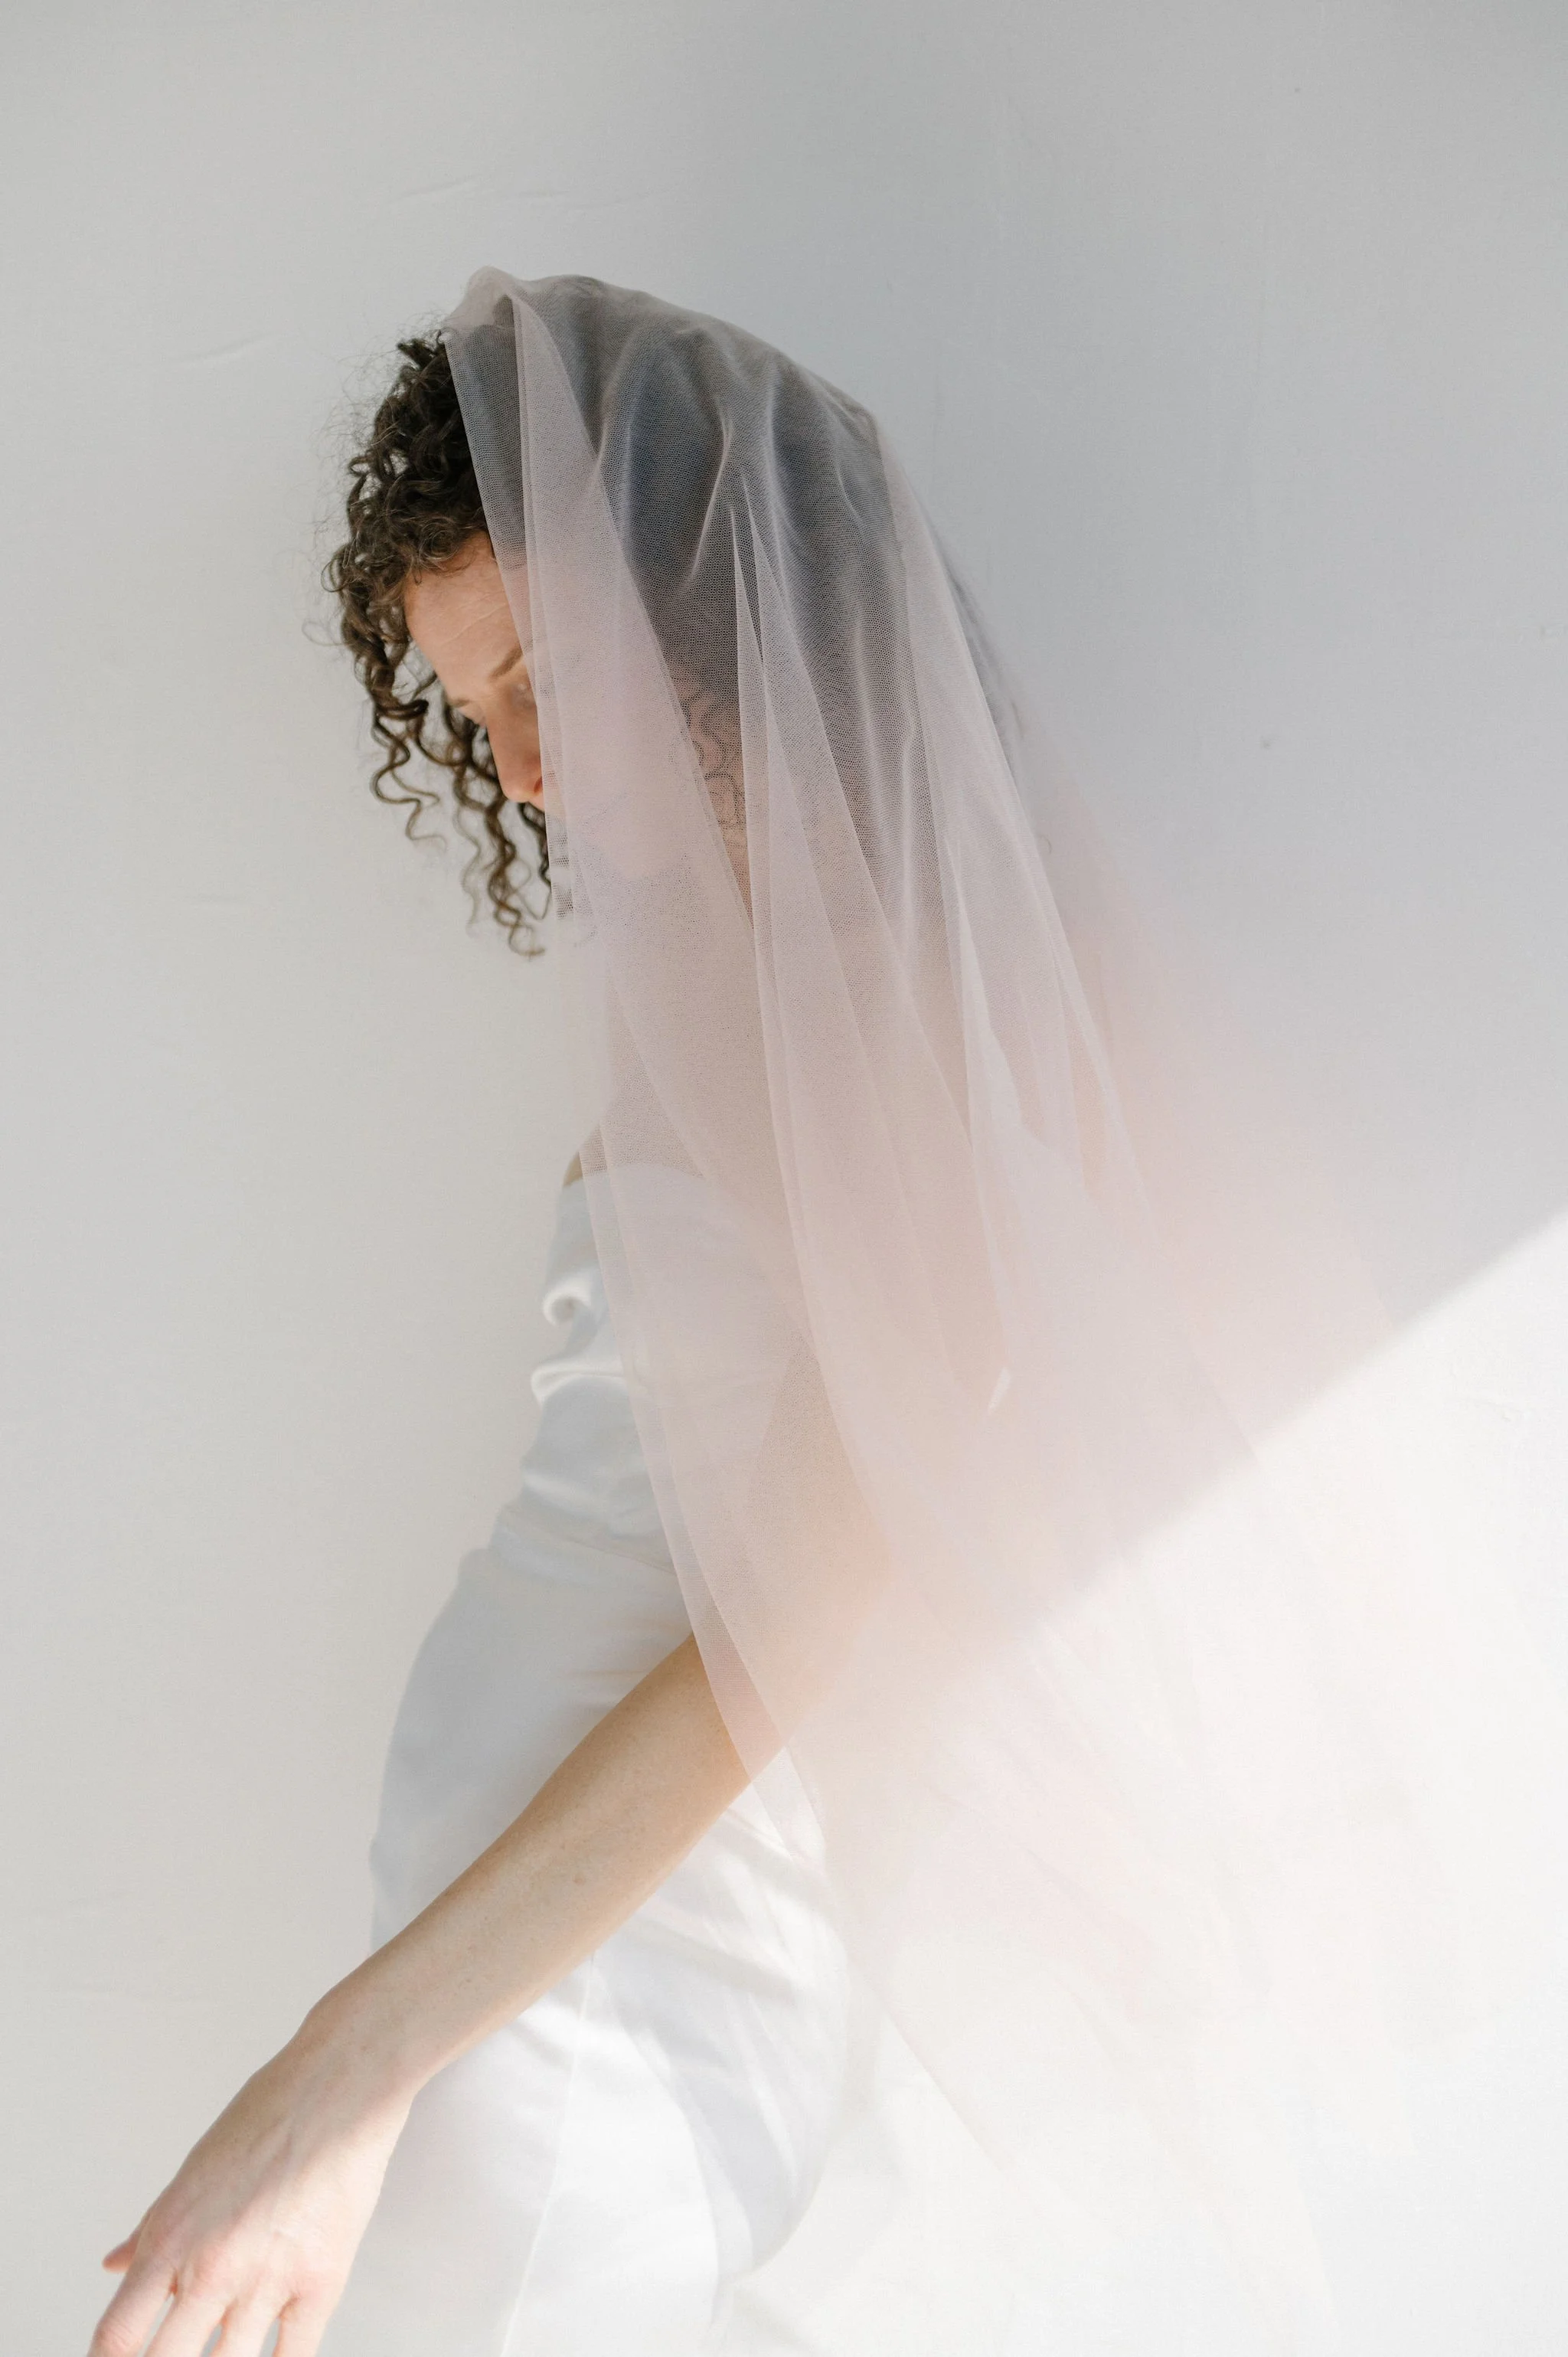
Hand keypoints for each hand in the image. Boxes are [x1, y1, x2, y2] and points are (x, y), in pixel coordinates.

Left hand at [88, 2014, 410, 2356]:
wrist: (341, 2084)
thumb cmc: (270, 2112)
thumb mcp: (194, 2169)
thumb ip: (152, 2227)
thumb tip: (115, 2265)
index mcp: (172, 2237)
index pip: (117, 2337)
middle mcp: (212, 2265)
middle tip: (176, 2354)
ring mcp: (268, 2279)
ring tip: (222, 2350)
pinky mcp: (322, 2281)